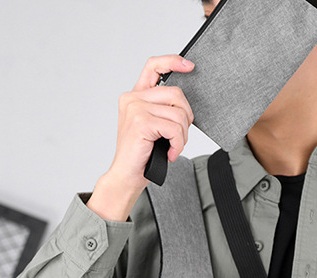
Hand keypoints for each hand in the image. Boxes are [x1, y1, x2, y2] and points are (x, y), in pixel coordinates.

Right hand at [88, 55, 195, 220]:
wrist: (126, 176)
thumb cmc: (142, 155)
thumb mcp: (154, 127)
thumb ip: (163, 110)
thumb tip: (184, 105)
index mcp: (135, 96)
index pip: (154, 66)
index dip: (173, 61)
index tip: (189, 66)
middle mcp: (133, 98)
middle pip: (176, 94)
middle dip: (186, 118)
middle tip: (179, 136)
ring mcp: (135, 109)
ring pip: (178, 114)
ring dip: (182, 136)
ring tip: (172, 147)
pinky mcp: (141, 122)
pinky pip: (174, 129)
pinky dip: (178, 144)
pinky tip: (170, 153)